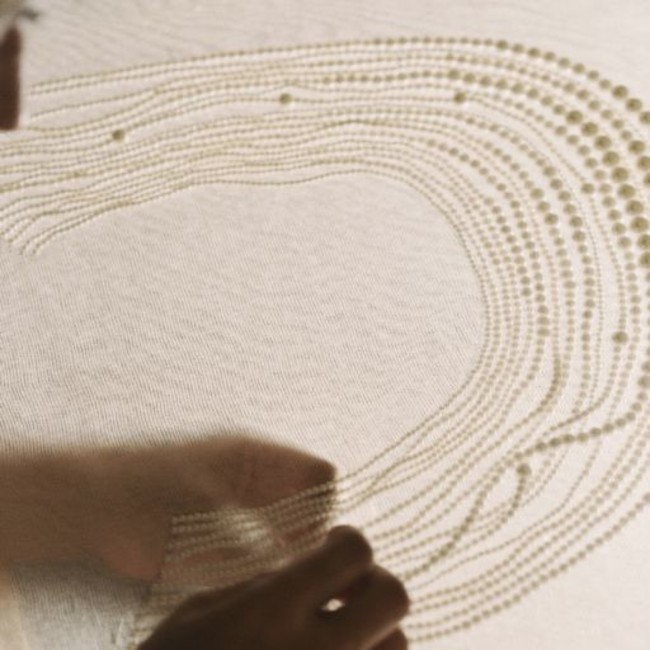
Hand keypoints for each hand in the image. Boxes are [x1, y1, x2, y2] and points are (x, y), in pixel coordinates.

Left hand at [81, 432, 336, 580]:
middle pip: (304, 487)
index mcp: (252, 454)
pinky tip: (245, 558)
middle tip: (288, 562)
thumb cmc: (143, 508)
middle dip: (305, 525)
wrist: (84, 499)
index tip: (303, 547)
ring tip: (267, 563)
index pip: (319, 472)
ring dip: (284, 533)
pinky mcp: (216, 494)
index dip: (321, 511)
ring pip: (282, 503)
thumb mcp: (207, 534)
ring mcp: (232, 476)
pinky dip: (263, 535)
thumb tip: (300, 561)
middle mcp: (249, 460)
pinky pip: (258, 513)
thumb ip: (260, 548)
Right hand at [138, 525, 409, 649]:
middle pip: (394, 597)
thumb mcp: (203, 609)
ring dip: (377, 632)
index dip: (348, 540)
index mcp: (275, 609)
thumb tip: (309, 568)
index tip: (333, 543)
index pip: (353, 552)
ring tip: (339, 633)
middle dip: (375, 582)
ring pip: (400, 646)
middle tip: (345, 588)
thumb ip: (265, 584)